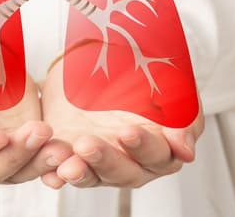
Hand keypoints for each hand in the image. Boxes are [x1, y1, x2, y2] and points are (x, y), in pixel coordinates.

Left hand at [39, 60, 203, 188]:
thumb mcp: (167, 83)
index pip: (158, 155)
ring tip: (67, 165)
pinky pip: (62, 172)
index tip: (127, 132)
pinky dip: (54, 173)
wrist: (101, 57)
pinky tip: (49, 171)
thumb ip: (180, 116)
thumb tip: (185, 150)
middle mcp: (132, 161)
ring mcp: (100, 161)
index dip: (144, 147)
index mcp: (160, 146)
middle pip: (124, 172)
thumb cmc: (142, 70)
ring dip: (80, 172)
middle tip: (88, 144)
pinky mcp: (71, 156)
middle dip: (106, 160)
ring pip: (93, 176)